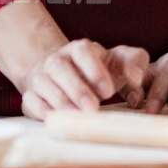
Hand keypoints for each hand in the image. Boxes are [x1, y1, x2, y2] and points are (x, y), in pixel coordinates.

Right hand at [18, 39, 149, 119]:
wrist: (67, 76)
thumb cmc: (100, 70)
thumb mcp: (120, 61)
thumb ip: (135, 62)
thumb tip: (137, 78)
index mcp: (80, 49)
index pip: (83, 52)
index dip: (95, 70)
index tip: (109, 91)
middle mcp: (57, 60)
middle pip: (60, 68)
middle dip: (77, 89)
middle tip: (93, 108)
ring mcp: (41, 76)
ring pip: (43, 84)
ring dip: (60, 101)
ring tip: (76, 116)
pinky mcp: (31, 95)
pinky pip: (29, 100)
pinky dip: (40, 110)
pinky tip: (54, 119)